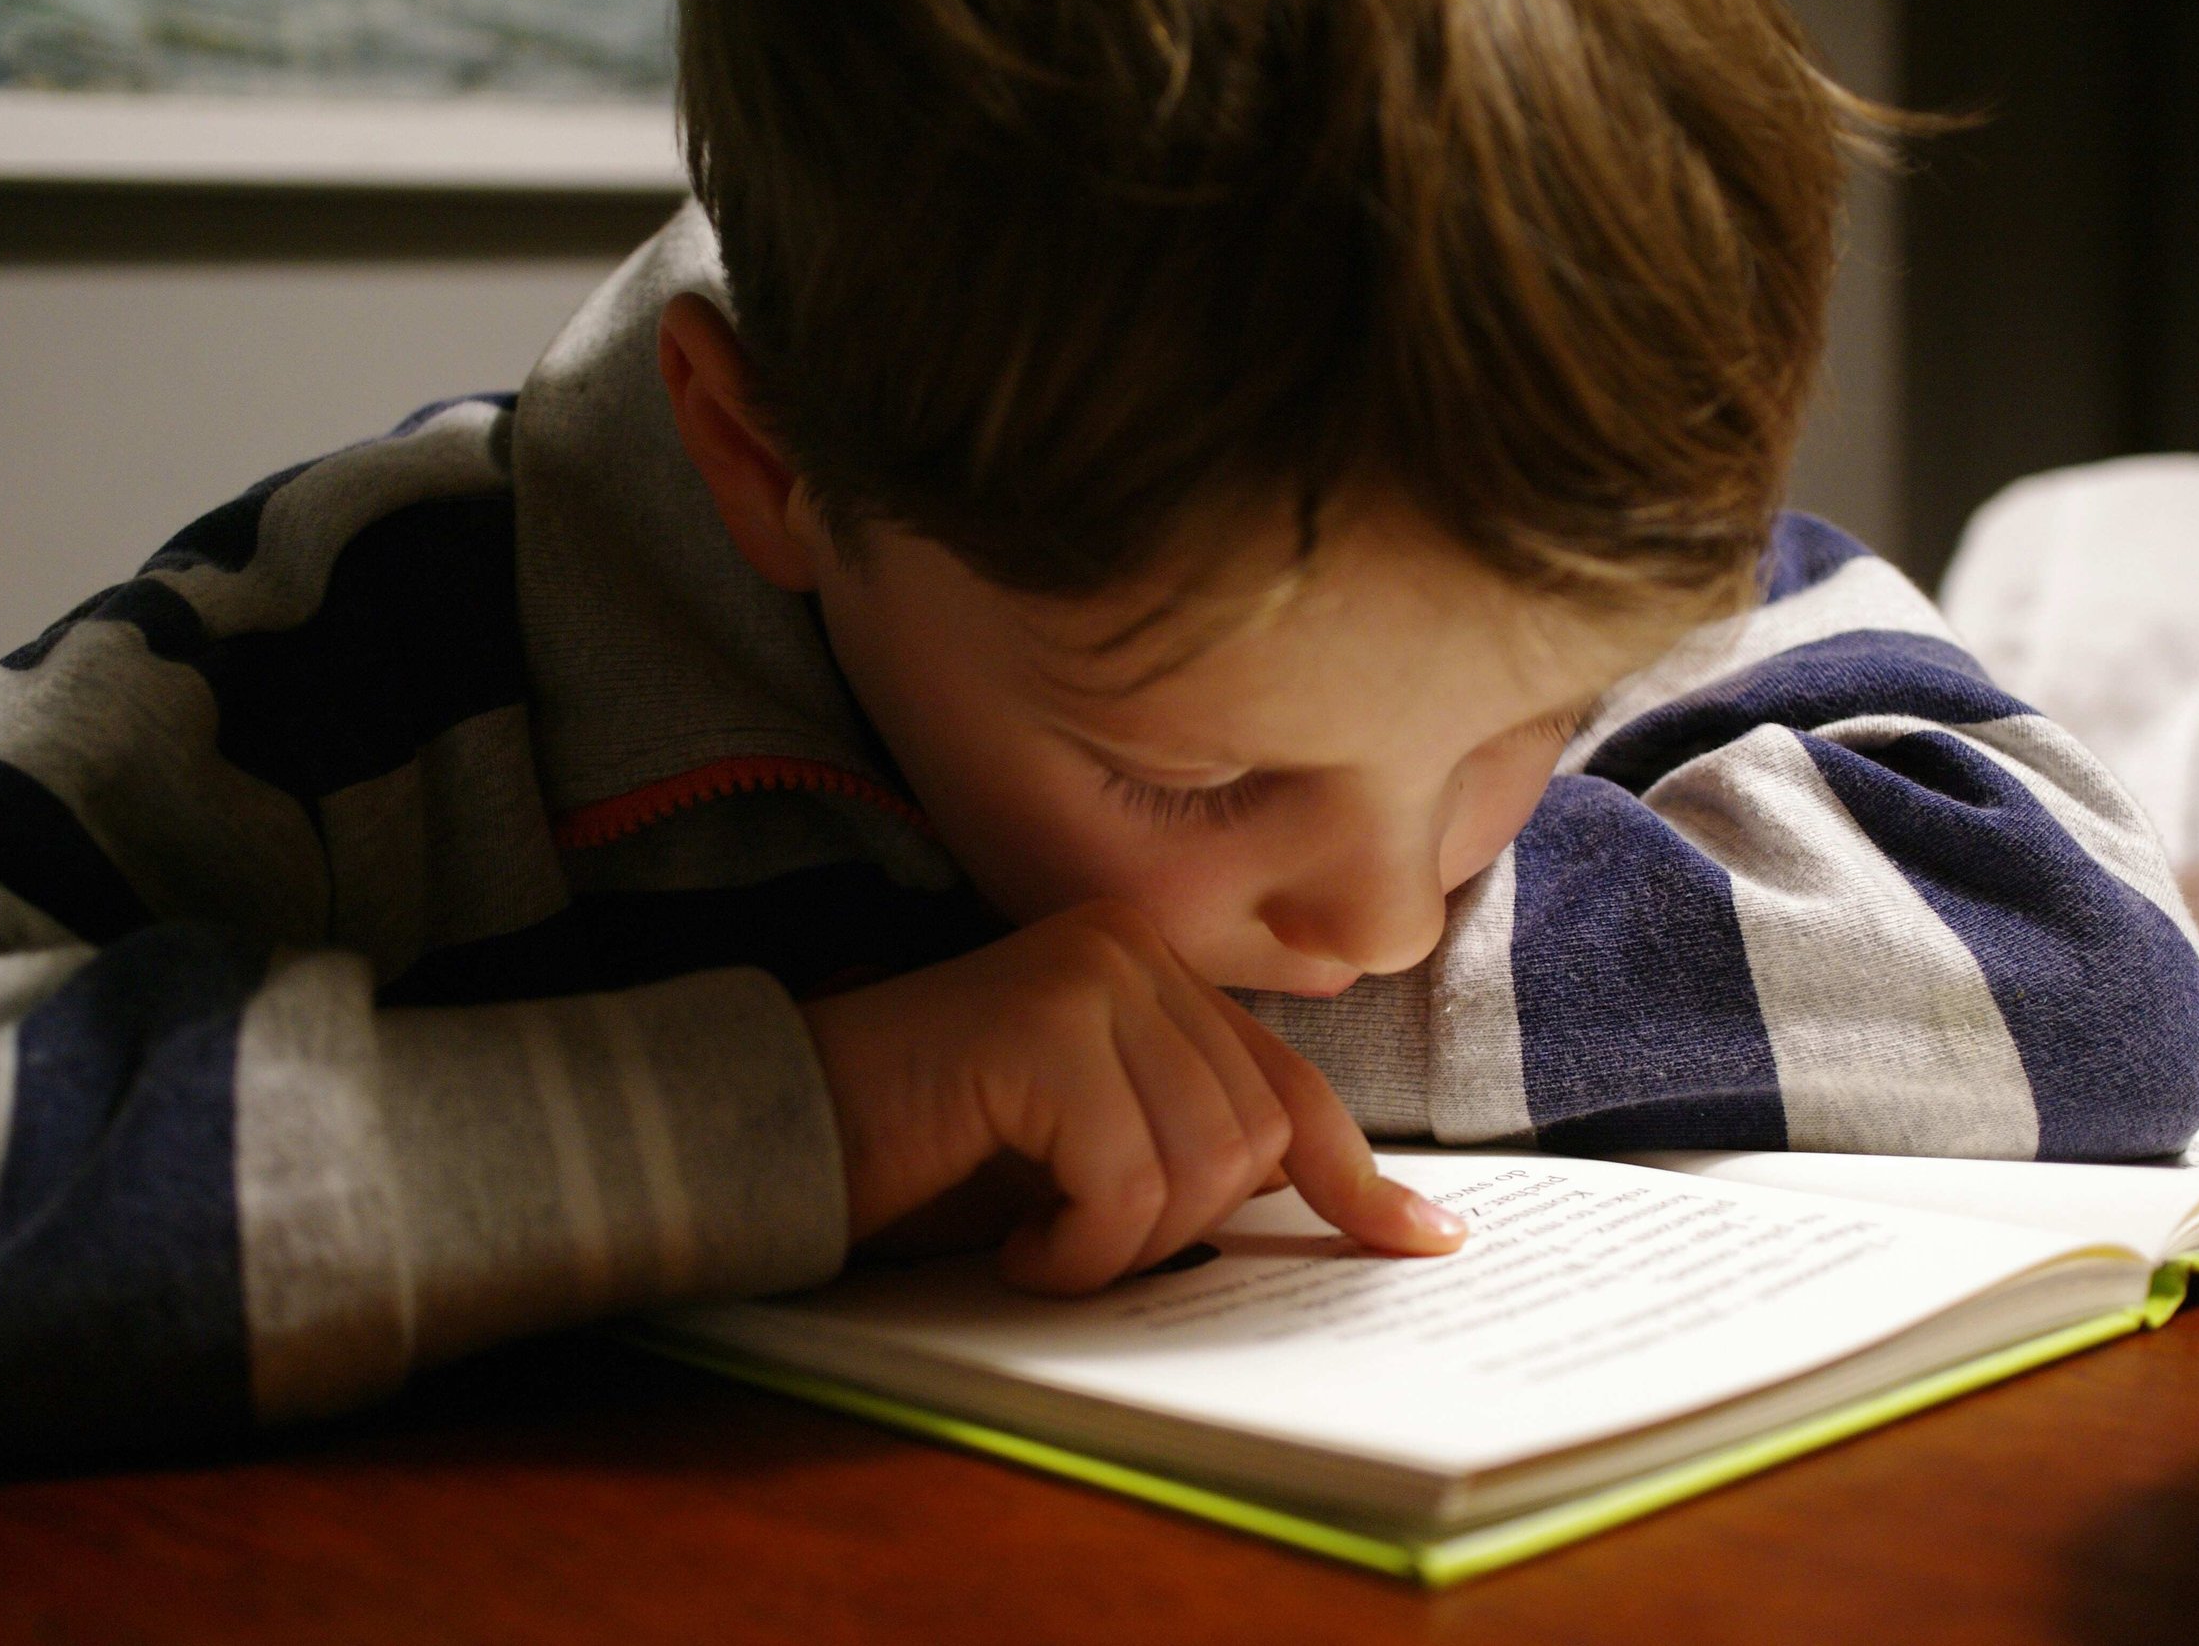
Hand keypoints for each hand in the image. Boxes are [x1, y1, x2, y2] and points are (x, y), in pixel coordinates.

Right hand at [802, 899, 1466, 1292]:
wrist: (775, 1137)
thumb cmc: (927, 1159)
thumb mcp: (1090, 1155)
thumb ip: (1196, 1148)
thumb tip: (1360, 1214)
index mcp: (1152, 969)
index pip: (1287, 1086)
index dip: (1358, 1177)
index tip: (1424, 1242)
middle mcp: (1129, 949)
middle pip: (1251, 1138)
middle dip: (1179, 1232)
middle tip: (1078, 1247)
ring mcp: (1088, 975)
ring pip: (1202, 1166)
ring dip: (1121, 1247)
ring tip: (1036, 1241)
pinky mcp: (1042, 1025)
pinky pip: (1125, 1181)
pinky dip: (1076, 1249)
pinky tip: (1012, 1244)